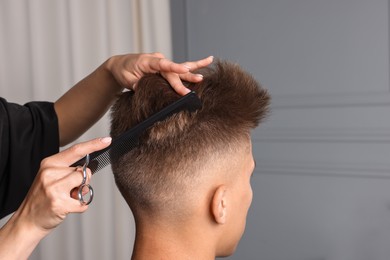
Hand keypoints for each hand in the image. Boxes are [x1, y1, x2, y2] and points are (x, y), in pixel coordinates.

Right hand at [0, 137, 110, 259]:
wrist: (27, 221)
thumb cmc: (43, 199)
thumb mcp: (51, 178)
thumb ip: (69, 171)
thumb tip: (88, 170)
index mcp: (49, 163)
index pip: (76, 150)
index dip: (94, 144)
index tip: (107, 140)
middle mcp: (50, 173)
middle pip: (84, 171)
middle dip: (82, 182)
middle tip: (67, 191)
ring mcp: (54, 188)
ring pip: (84, 184)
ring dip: (81, 194)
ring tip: (66, 198)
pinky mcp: (59, 203)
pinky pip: (83, 202)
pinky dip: (80, 207)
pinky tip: (66, 208)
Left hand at [107, 52, 213, 95]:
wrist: (120, 65)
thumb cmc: (123, 71)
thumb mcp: (127, 78)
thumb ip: (137, 84)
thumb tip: (145, 89)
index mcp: (147, 61)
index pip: (163, 64)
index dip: (174, 68)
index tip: (184, 71)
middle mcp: (158, 60)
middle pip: (173, 72)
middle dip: (183, 80)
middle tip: (194, 86)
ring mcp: (163, 63)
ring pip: (180, 67)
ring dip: (194, 68)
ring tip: (208, 62)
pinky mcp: (165, 69)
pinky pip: (179, 69)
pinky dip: (191, 68)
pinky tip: (204, 64)